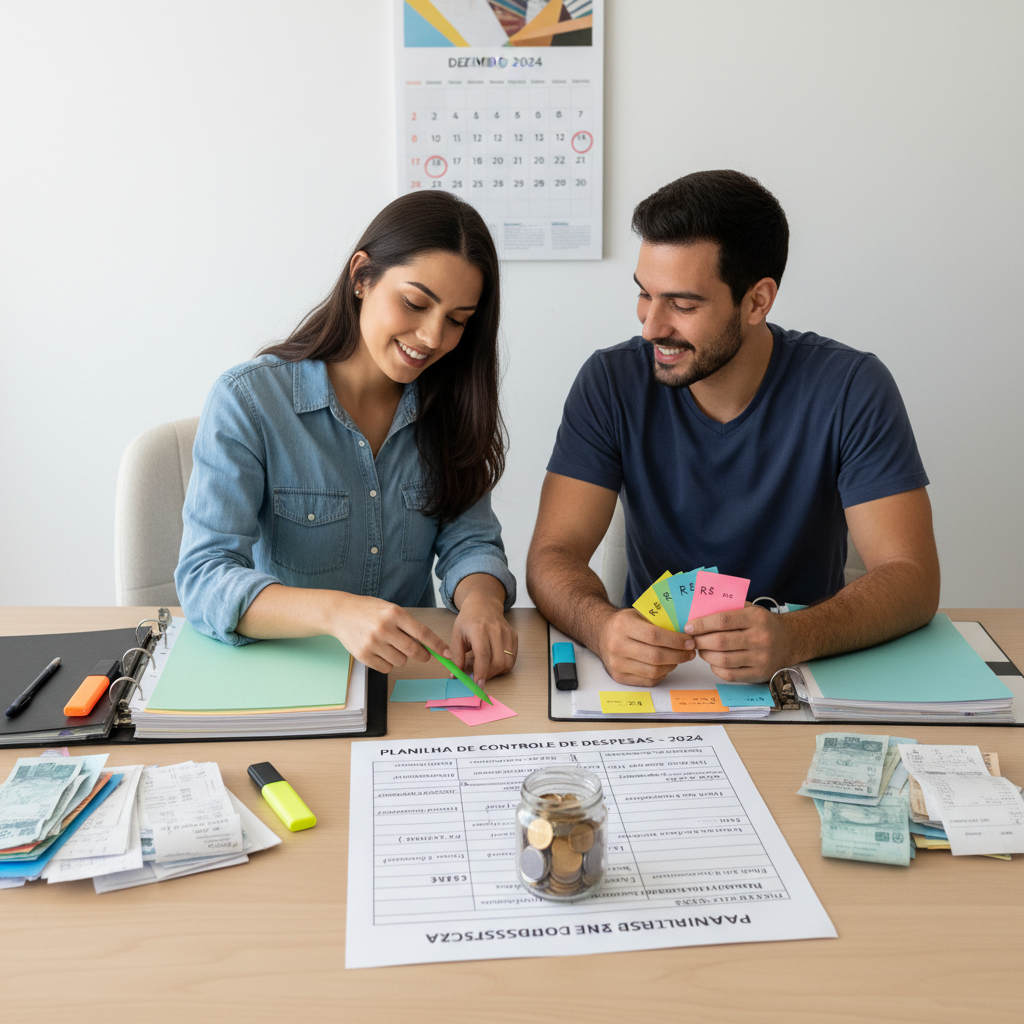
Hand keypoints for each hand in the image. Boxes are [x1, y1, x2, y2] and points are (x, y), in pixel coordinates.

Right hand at [328, 594, 451, 674]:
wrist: (340, 613)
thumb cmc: (369, 610)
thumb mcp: (390, 610)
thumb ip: (408, 625)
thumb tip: (429, 645)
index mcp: (394, 614)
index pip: (422, 633)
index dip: (438, 646)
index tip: (448, 654)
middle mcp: (384, 628)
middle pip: (414, 651)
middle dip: (423, 655)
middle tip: (423, 654)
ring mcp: (372, 643)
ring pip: (400, 661)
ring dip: (401, 657)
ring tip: (390, 645)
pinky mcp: (363, 655)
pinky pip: (386, 668)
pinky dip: (388, 663)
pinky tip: (380, 651)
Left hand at [450, 588, 517, 684]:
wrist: (483, 604)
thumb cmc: (468, 620)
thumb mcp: (456, 635)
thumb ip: (456, 656)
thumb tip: (456, 675)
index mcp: (479, 629)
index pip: (483, 654)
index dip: (481, 672)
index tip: (478, 684)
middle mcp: (495, 630)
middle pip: (498, 661)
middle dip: (489, 675)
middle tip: (479, 677)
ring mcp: (507, 633)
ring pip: (508, 662)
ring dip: (497, 672)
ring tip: (486, 669)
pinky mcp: (514, 637)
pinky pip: (512, 658)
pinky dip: (503, 665)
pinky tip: (493, 661)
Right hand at [595, 608, 694, 686]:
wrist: (601, 633)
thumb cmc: (624, 623)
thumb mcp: (639, 614)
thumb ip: (659, 621)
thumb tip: (686, 631)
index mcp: (623, 626)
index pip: (654, 636)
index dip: (676, 641)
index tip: (689, 642)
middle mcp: (617, 645)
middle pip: (655, 656)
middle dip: (678, 655)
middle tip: (690, 652)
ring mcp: (617, 663)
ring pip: (653, 671)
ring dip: (672, 666)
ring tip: (679, 658)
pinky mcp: (619, 676)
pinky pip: (648, 680)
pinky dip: (662, 674)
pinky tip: (666, 665)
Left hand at [684, 605, 792, 680]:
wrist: (791, 641)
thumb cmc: (764, 624)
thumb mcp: (751, 610)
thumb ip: (729, 609)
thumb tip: (699, 613)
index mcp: (756, 618)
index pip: (723, 620)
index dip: (702, 624)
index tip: (689, 626)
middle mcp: (760, 638)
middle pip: (721, 642)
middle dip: (700, 641)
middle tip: (692, 640)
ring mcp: (761, 658)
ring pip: (723, 660)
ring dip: (706, 655)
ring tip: (701, 649)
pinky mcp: (759, 674)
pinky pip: (730, 674)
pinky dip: (716, 668)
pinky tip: (714, 661)